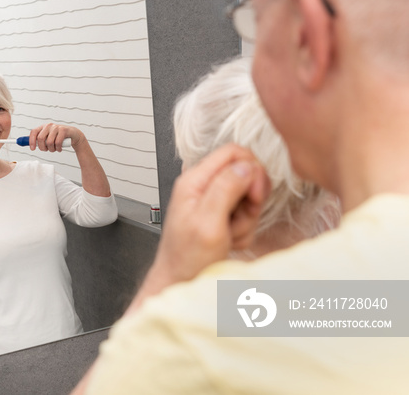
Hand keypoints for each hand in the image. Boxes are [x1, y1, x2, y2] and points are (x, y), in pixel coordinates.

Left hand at [28, 123, 84, 151]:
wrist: (73, 135)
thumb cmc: (59, 137)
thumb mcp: (49, 138)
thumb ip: (41, 140)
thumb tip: (31, 145)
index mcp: (43, 127)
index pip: (34, 132)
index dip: (31, 141)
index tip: (32, 149)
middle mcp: (49, 126)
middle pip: (40, 138)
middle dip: (42, 147)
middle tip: (46, 150)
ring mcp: (56, 127)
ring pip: (49, 142)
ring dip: (51, 149)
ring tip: (54, 149)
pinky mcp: (63, 130)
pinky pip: (57, 142)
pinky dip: (58, 148)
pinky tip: (59, 149)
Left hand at [153, 144, 270, 283]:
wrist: (181, 282)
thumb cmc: (187, 258)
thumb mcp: (208, 223)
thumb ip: (225, 190)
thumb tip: (246, 165)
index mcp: (194, 181)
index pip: (234, 152)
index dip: (252, 170)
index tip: (254, 196)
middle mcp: (202, 186)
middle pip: (245, 174)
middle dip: (251, 200)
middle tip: (240, 220)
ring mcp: (212, 202)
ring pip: (248, 197)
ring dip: (247, 220)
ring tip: (229, 235)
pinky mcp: (221, 216)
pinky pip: (246, 216)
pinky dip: (243, 230)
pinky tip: (228, 242)